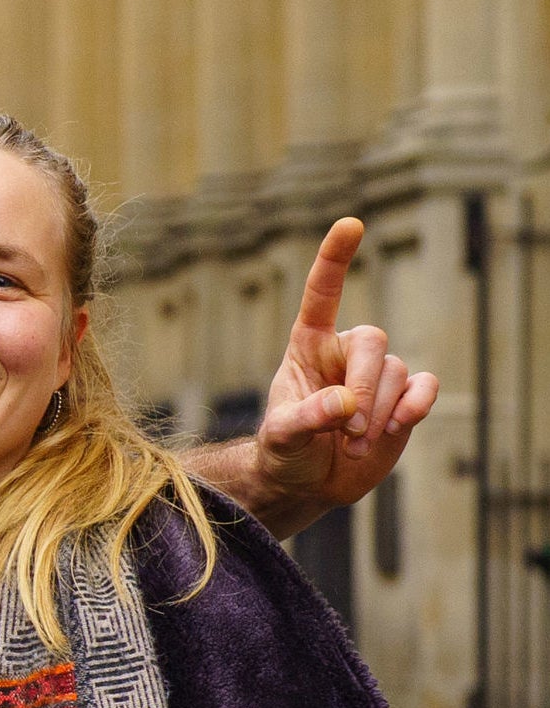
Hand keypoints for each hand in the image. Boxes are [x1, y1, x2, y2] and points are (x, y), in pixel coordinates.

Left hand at [216, 219, 438, 536]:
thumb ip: (305, 418)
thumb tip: (345, 403)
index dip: (335, 260)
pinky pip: (424, 386)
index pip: (323, 296)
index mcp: (307, 348)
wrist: (307, 483)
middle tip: (348, 431)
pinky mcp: (403, 398)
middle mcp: (345, 353)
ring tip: (353, 445)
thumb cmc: (284, 453)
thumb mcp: (281, 438)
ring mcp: (377, 375)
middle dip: (364, 387)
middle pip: (372, 342)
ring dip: (379, 412)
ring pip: (396, 372)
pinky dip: (416, 406)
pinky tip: (398, 426)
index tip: (350, 224)